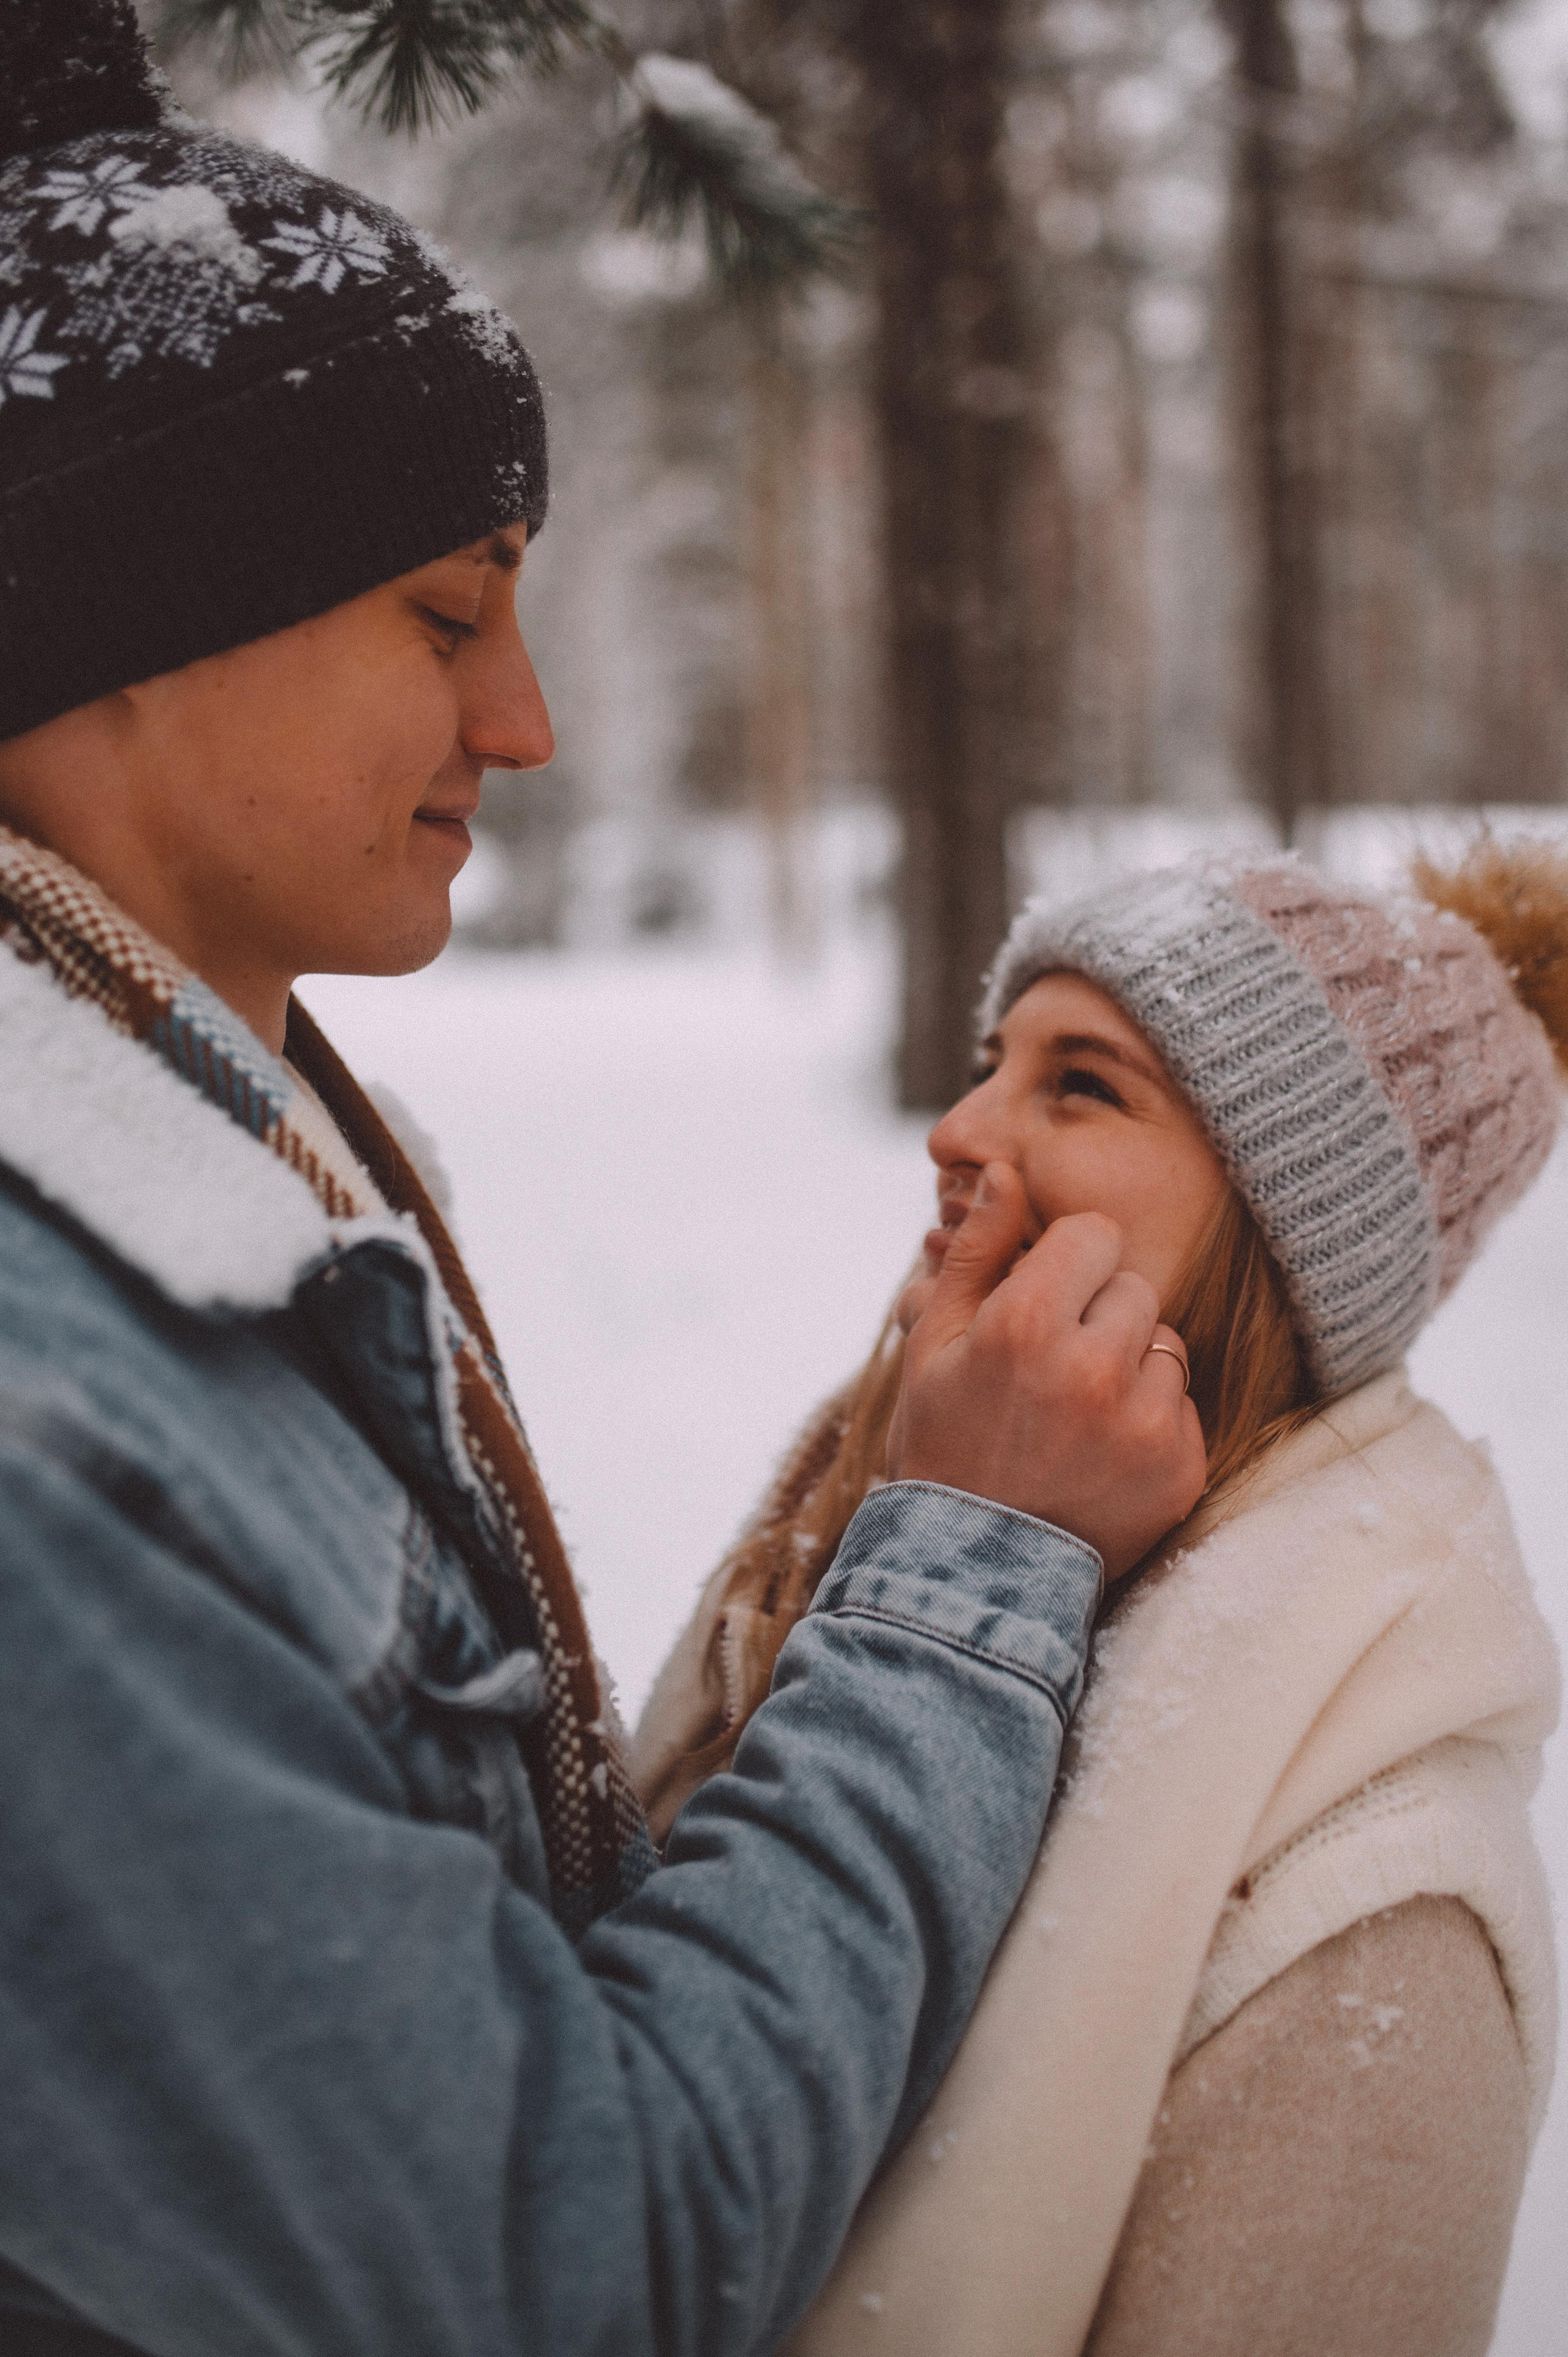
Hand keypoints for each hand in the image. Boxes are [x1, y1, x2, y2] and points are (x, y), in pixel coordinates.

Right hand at [887, 1164, 1205, 1580]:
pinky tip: (1102, 1453)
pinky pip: (1183, 1406)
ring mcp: (1145, 1423)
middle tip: (1053, 1368)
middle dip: (1097, 1314)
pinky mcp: (1180, 1470)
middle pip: (1133, 1287)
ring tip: (1077, 1414)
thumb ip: (978, 1249)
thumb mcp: (936, 1343)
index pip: (1094, 1235)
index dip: (1066, 1263)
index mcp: (1028, 1323)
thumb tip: (1006, 1172)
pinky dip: (1151, 1423)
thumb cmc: (943, 1444)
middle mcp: (1096, 1368)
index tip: (1044, 1299)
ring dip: (1129, 1367)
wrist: (971, 1571)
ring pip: (1164, 1344)